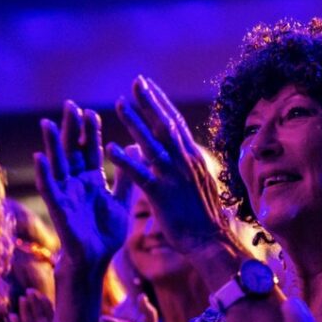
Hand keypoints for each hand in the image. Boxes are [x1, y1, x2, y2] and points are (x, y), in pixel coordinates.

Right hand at [35, 101, 129, 281]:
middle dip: (70, 130)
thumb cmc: (106, 232)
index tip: (91, 112)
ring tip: (47, 123)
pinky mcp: (59, 208)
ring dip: (52, 145)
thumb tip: (133, 149)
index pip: (91, 151)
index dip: (90, 133)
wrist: (96, 260)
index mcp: (93, 181)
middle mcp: (77, 184)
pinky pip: (50, 189)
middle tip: (69, 105)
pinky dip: (44, 173)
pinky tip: (40, 158)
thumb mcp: (121, 202)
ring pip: (58, 165)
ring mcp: (66, 194)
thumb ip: (126, 178)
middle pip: (72, 152)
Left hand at [110, 77, 233, 259]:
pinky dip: (125, 161)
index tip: (149, 86)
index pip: (175, 123)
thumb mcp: (201, 181)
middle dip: (149, 102)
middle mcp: (185, 161)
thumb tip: (183, 148)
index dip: (161, 103)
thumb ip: (189, 163)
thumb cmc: (204, 215)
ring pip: (152, 144)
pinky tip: (111, 149)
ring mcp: (174, 177)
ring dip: (135, 123)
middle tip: (136, 81)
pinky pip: (141, 175)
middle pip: (165, 125)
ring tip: (120, 104)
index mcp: (193, 157)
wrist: (210, 240)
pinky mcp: (162, 195)